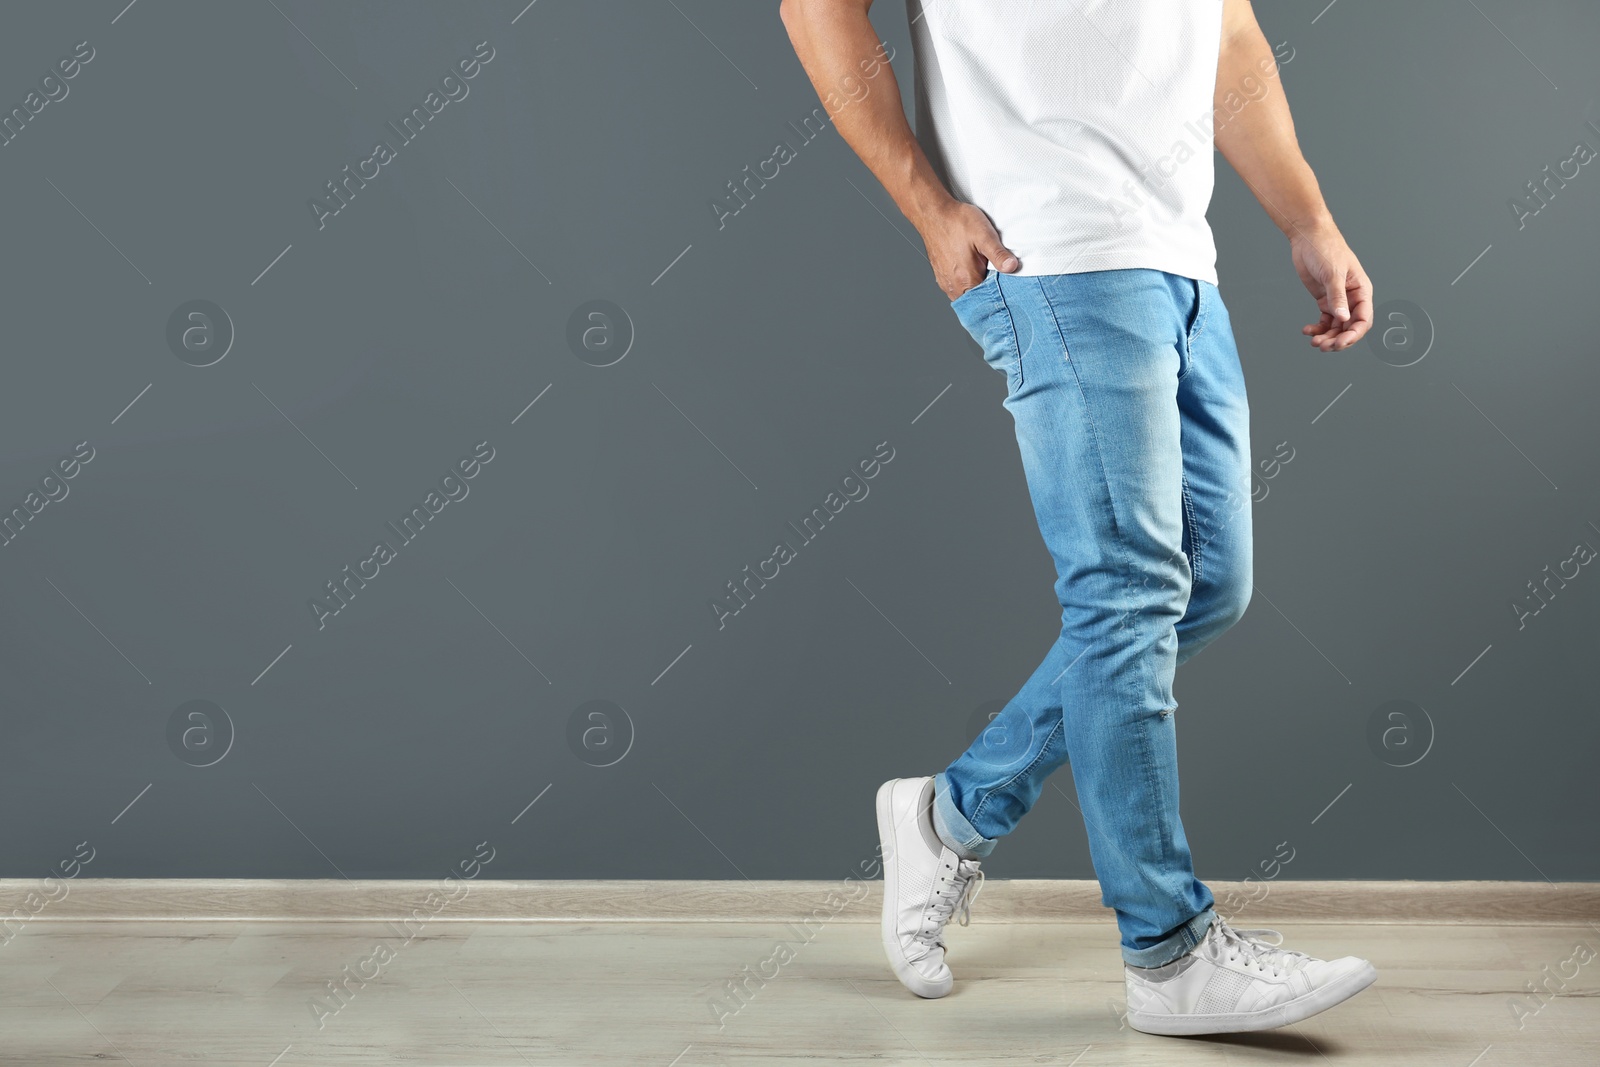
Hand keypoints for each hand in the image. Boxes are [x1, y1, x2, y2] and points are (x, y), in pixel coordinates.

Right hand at [920, 199, 1020, 299]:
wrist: (933, 214)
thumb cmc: (957, 222)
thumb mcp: (984, 235)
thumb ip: (998, 254)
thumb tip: (1012, 267)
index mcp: (966, 280)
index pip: (988, 300)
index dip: (1000, 295)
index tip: (1008, 287)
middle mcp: (954, 286)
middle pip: (977, 300)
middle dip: (988, 294)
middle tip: (999, 280)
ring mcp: (945, 282)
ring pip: (966, 295)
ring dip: (976, 288)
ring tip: (985, 274)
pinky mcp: (941, 276)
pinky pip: (957, 288)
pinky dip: (967, 284)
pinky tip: (973, 271)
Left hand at [1289, 222, 1372, 351]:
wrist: (1308, 237)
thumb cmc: (1326, 249)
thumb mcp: (1333, 274)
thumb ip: (1337, 297)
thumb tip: (1343, 319)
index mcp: (1361, 291)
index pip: (1363, 319)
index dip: (1354, 334)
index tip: (1340, 343)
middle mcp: (1352, 298)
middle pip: (1349, 327)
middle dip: (1338, 339)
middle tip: (1322, 346)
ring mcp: (1337, 300)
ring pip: (1336, 327)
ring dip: (1326, 337)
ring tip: (1313, 341)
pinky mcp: (1324, 300)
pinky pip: (1324, 320)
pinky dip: (1317, 328)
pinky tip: (1306, 330)